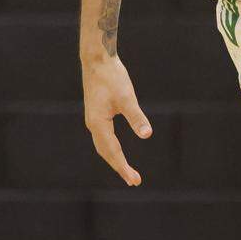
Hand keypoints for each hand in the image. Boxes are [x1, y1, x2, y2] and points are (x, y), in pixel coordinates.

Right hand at [82, 54, 151, 185]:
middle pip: (105, 152)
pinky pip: (102, 137)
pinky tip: (116, 149)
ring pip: (102, 145)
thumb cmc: (112, 76)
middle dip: (119, 166)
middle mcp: (93, 124)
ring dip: (114, 158)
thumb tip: (147, 135)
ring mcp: (93, 119)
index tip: (134, 180)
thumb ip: (136, 117)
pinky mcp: (96, 113)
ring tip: (126, 170)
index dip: (123, 167)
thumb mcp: (127, 97)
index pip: (113, 152)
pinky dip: (110, 148)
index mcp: (99, 124)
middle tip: (134, 180)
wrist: (97, 59)